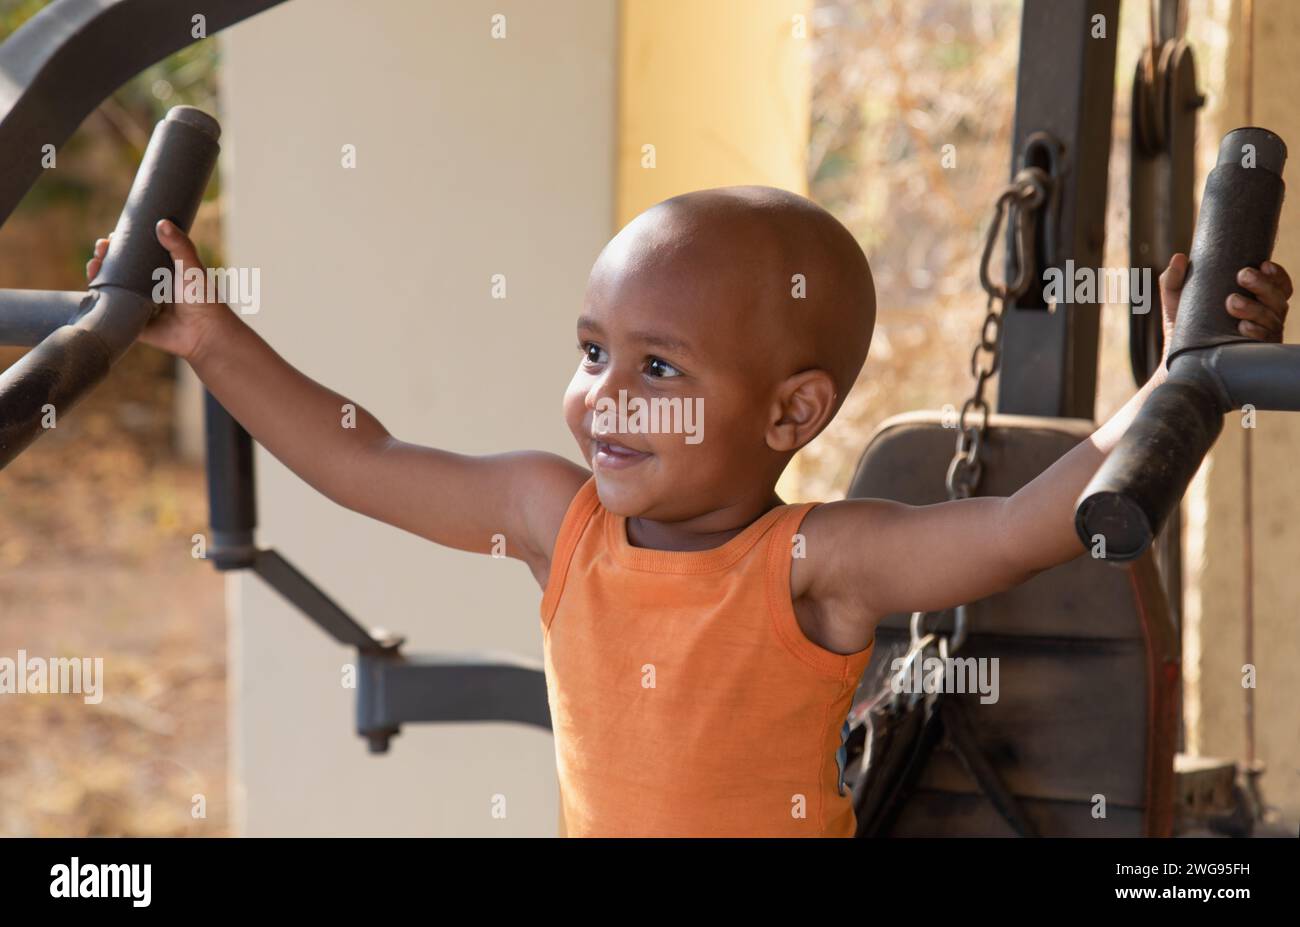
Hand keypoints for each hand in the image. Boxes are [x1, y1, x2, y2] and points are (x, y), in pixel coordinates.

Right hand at [86, 219, 230, 359]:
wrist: (205, 331)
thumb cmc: (202, 297)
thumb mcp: (191, 267)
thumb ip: (180, 246)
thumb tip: (162, 223)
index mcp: (158, 271)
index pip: (134, 254)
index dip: (120, 245)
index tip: (112, 236)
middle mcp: (145, 287)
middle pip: (118, 269)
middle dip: (104, 257)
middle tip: (101, 248)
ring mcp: (137, 304)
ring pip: (111, 288)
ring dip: (97, 274)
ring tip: (94, 263)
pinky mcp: (131, 323)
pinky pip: (111, 312)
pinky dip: (99, 300)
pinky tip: (92, 287)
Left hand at [1157, 253, 1291, 373]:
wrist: (1177, 359)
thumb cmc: (1183, 325)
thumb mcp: (1176, 300)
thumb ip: (1174, 279)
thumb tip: (1178, 258)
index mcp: (1254, 300)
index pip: (1278, 285)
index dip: (1276, 274)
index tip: (1263, 264)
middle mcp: (1264, 317)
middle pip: (1277, 298)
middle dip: (1263, 284)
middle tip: (1242, 275)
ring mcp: (1262, 336)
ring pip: (1272, 318)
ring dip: (1255, 308)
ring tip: (1232, 302)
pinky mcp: (1254, 354)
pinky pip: (1264, 342)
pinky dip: (1255, 331)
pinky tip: (1243, 326)